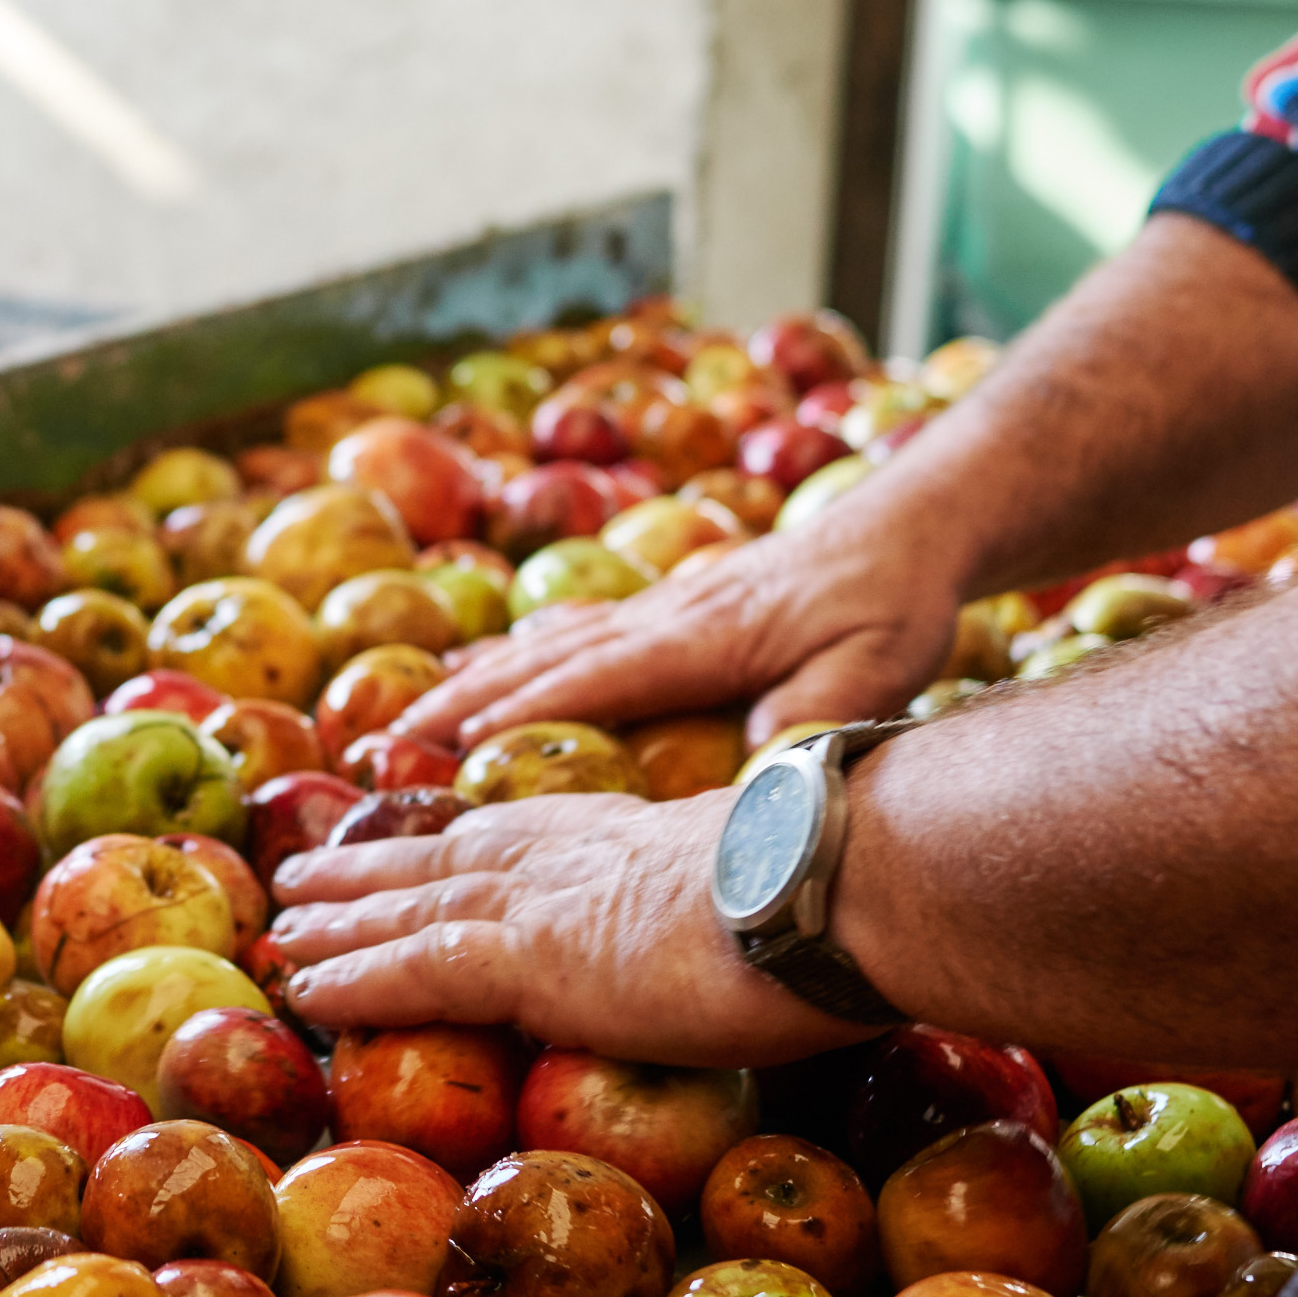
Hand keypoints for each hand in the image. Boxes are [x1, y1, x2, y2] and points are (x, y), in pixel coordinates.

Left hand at [267, 793, 870, 1067]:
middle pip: (446, 861)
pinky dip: (354, 980)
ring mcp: (544, 904)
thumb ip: (747, 902)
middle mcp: (571, 858)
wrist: (844, 882)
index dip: (458, 844)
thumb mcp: (784, 884)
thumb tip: (774, 930)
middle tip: (308, 878)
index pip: (521, 836)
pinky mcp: (530, 957)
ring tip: (283, 930)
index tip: (416, 845)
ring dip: (340, 923)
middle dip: (373, 872)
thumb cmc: (848, 888)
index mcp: (631, 837)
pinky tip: (305, 991)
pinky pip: (418, 970)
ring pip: (413, 909)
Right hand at [404, 500, 968, 750]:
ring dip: (479, 676)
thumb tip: (749, 768)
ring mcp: (664, 606)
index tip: (447, 747)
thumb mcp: (875, 667)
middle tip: (388, 737)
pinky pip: (580, 632)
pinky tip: (498, 666)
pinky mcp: (675, 606)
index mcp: (700, 638)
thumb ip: (812, 716)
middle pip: (544, 658)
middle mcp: (664, 616)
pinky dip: (524, 654)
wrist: (909, 528)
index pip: (590, 679)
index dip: (517, 714)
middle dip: (463, 697)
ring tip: (413, 710)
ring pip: (551, 643)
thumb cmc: (893, 604)